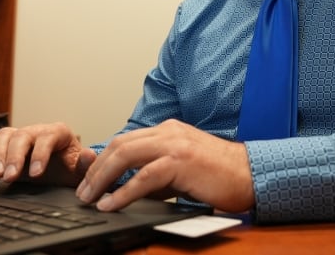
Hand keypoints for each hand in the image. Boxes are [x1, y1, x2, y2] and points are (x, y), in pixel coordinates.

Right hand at [0, 122, 96, 187]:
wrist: (61, 170)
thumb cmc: (70, 168)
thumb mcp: (80, 169)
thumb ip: (85, 164)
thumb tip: (89, 154)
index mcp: (58, 132)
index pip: (47, 138)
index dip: (40, 155)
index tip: (36, 175)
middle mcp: (37, 131)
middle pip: (21, 136)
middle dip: (14, 156)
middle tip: (10, 177)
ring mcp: (20, 137)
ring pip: (3, 137)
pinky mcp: (6, 147)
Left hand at [75, 119, 254, 212]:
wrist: (251, 174)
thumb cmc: (220, 174)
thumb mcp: (182, 169)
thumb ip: (157, 173)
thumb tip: (130, 189)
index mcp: (168, 130)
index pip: (126, 140)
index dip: (103, 159)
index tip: (90, 179)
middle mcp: (169, 132)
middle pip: (120, 145)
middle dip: (96, 169)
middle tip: (83, 191)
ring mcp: (175, 145)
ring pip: (126, 156)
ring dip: (103, 179)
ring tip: (89, 198)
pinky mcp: (181, 162)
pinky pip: (144, 177)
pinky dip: (123, 192)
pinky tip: (111, 204)